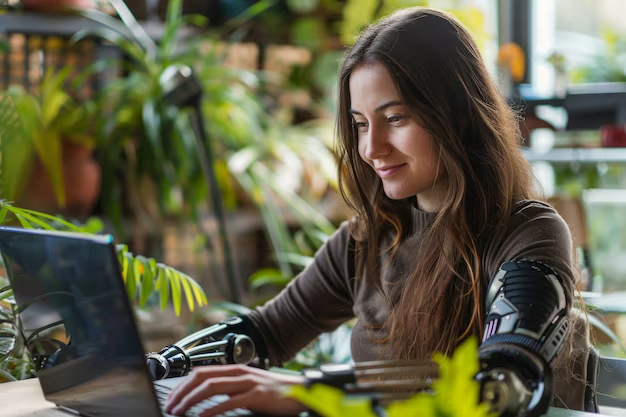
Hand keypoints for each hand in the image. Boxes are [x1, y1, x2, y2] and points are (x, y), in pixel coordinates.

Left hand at [164, 364, 307, 416]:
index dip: (183, 385)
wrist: (300, 391)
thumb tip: (205, 398)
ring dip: (192, 400)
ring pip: (212, 387)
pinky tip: (202, 416)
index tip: (172, 398)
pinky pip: (230, 401)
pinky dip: (213, 409)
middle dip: (182, 392)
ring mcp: (248, 383)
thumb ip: (229, 389)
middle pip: (202, 378)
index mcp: (234, 370)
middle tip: (170, 406)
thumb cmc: (273, 393)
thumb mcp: (247, 387)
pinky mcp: (256, 395)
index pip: (201, 372)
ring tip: (180, 411)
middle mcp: (239, 373)